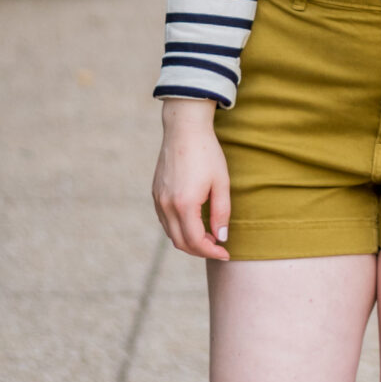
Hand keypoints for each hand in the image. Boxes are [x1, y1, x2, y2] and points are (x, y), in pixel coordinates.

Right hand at [152, 99, 231, 258]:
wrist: (184, 129)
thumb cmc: (207, 153)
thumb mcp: (221, 183)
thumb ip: (221, 213)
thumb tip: (221, 237)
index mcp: (184, 204)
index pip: (196, 241)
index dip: (212, 251)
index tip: (226, 252)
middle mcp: (166, 205)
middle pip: (180, 242)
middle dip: (200, 250)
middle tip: (218, 247)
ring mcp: (158, 200)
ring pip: (170, 233)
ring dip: (189, 241)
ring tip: (208, 235)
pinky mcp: (155, 193)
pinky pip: (165, 221)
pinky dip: (178, 229)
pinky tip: (194, 222)